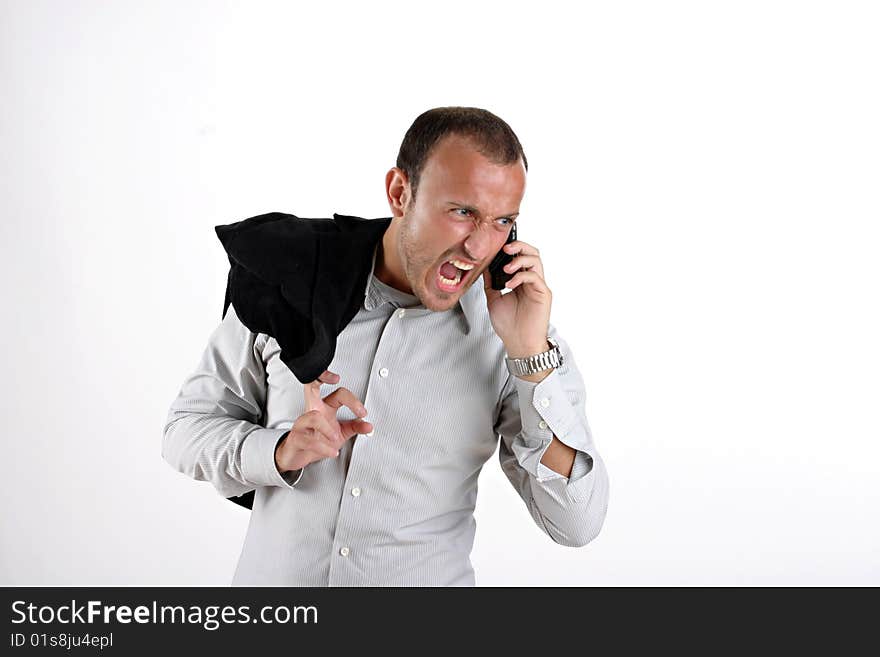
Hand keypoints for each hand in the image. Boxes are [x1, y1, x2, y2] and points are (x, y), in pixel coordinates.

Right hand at [275, 369, 371, 472]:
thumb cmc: (317, 440)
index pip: (338, 394)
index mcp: (324, 407)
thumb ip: (354, 428)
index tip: (362, 411)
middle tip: (335, 379)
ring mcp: (302, 423)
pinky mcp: (296, 438)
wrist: (299, 456)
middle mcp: (312, 411)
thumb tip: (368, 426)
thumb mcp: (341, 433)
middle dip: (321, 377)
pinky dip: (323, 447)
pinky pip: (308, 440)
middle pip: (312, 386)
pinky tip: (331, 452)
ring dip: (328, 429)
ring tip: (335, 438)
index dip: (351, 398)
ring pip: (313, 416)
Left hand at [481, 238, 551, 357]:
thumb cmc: (509, 326)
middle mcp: (531, 281)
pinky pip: (535, 277)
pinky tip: (509, 284)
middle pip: (532, 253)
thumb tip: (485, 267)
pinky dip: (521, 276)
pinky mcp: (543, 293)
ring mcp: (538, 286)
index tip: (497, 246)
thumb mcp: (494, 299)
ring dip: (519, 260)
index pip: (520, 256)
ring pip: (536, 260)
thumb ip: (491, 283)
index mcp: (521, 280)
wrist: (518, 343)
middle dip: (519, 246)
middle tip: (505, 248)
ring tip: (507, 268)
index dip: (511, 248)